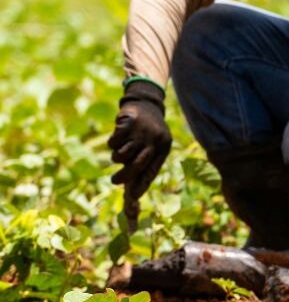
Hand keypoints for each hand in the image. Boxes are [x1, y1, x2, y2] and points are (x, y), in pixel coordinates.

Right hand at [107, 80, 171, 227]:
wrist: (147, 103)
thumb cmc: (149, 132)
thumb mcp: (153, 145)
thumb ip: (144, 163)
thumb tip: (132, 192)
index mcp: (163, 148)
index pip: (152, 171)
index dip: (142, 185)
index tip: (133, 198)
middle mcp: (155, 141)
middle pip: (136, 166)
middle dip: (124, 177)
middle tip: (114, 181)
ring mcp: (141, 131)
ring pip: (122, 155)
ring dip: (117, 157)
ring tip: (121, 150)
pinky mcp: (128, 122)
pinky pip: (113, 143)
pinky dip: (112, 143)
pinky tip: (118, 136)